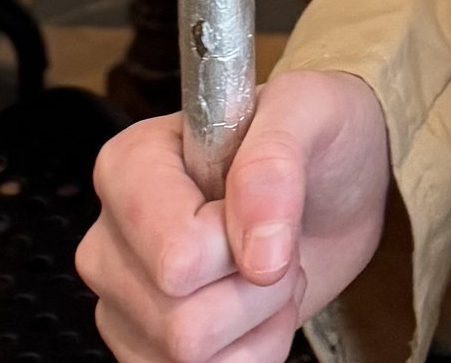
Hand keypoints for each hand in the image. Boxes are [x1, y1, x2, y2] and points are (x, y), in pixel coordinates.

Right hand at [78, 66, 391, 361]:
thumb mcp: (311, 111)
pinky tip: (256, 309)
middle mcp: (113, 238)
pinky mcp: (147, 347)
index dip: (236, 248)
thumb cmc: (315, 137)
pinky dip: (251, 352)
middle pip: (181, 319)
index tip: (266, 215)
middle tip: (274, 240)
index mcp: (131, 167)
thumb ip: (276, 161)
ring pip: (188, 358)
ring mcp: (125, 301)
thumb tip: (258, 247)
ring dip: (257, 321)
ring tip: (267, 267)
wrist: (337, 185)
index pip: (176, 255)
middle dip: (256, 289)